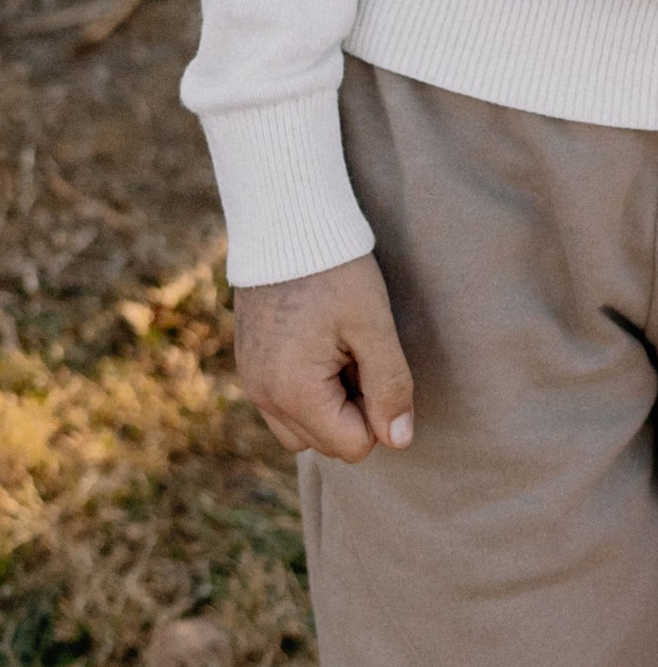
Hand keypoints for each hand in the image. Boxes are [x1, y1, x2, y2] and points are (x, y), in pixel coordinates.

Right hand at [234, 255, 413, 460]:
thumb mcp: (373, 324)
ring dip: (328, 406)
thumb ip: (390, 385)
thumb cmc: (336, 269)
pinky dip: (306, 391)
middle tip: (360, 353)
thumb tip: (400, 440)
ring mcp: (251, 382)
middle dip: (353, 411)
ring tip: (341, 351)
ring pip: (300, 430)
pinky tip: (320, 345)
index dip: (378, 412)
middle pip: (325, 444)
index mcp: (294, 393)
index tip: (377, 363)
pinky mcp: (248, 366)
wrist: (285, 220)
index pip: (352, 446)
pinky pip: (281, 405)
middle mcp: (264, 397)